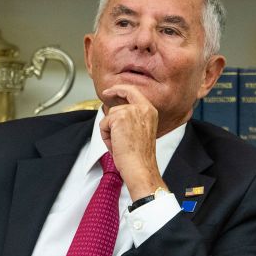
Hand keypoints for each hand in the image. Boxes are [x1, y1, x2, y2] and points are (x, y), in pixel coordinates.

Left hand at [100, 84, 166, 200]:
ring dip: (110, 131)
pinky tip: (116, 145)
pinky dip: (106, 136)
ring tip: (120, 144)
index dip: (121, 89)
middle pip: (119, 101)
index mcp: (150, 111)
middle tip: (106, 94)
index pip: (133, 91)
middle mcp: (143, 108)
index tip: (111, 90)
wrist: (140, 167)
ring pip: (110, 116)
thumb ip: (133, 119)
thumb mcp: (141, 132)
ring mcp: (131, 111)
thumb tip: (115, 113)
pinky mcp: (119, 118)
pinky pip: (104, 124)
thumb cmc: (141, 156)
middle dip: (111, 103)